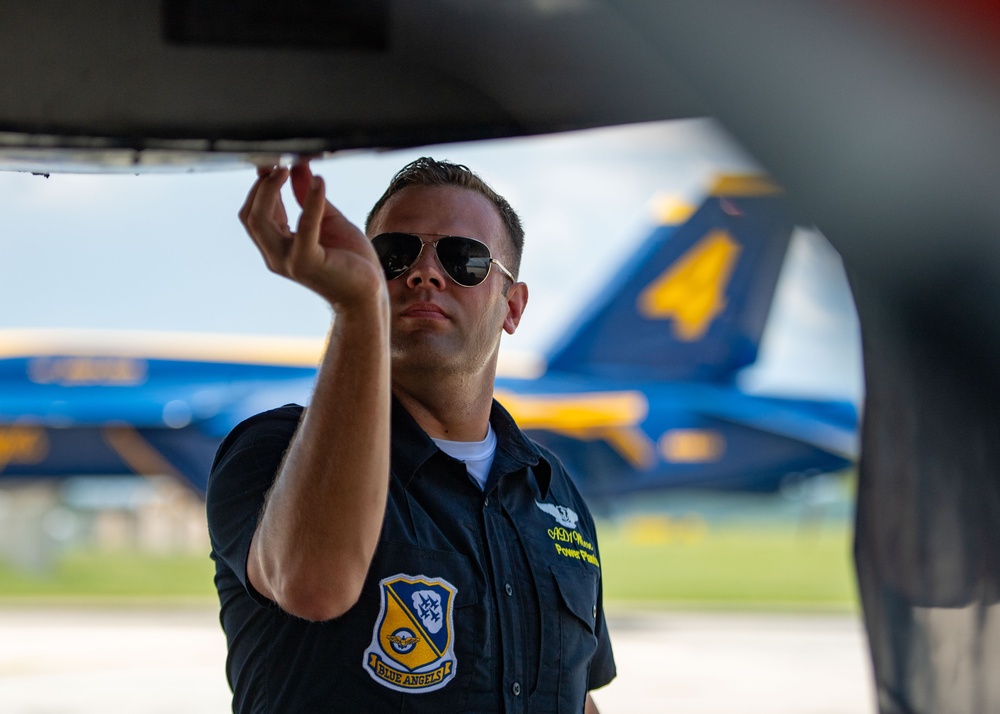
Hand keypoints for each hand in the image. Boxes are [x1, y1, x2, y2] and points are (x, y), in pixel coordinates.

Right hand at [239, 160, 385, 310]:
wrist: (369, 295)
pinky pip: (304, 226)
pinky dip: (311, 202)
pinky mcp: (307, 262)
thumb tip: (297, 165)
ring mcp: (288, 261)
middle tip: (279, 162)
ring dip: (271, 190)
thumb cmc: (350, 261)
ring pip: (261, 220)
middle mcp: (276, 256)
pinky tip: (320, 182)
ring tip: (289, 167)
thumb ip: (308, 195)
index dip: (260, 186)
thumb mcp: (326, 219)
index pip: (253, 212)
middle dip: (261, 185)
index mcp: (277, 246)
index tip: (273, 162)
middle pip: (251, 215)